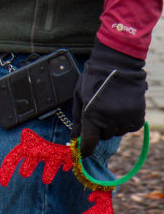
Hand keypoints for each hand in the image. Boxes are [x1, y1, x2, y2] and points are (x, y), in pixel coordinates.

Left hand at [72, 39, 146, 156]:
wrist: (117, 63)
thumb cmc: (93, 78)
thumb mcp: (79, 96)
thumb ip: (77, 119)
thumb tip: (75, 137)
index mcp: (91, 116)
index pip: (89, 144)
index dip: (85, 149)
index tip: (84, 150)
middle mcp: (109, 120)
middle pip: (103, 136)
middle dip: (99, 128)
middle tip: (99, 111)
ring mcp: (125, 118)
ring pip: (117, 132)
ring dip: (113, 124)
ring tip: (111, 106)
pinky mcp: (138, 115)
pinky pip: (131, 127)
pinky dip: (126, 121)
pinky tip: (122, 108)